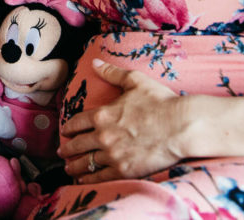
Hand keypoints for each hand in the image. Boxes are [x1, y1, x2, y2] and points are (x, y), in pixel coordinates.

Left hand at [58, 59, 184, 182]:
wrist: (181, 127)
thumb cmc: (161, 102)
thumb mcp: (135, 81)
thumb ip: (113, 73)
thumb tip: (95, 62)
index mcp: (103, 114)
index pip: (77, 122)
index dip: (68, 127)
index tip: (65, 131)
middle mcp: (103, 136)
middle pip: (78, 144)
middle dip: (67, 148)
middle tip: (61, 151)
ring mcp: (113, 155)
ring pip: (86, 162)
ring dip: (74, 166)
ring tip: (69, 168)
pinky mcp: (124, 170)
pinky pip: (100, 177)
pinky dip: (89, 179)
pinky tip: (83, 180)